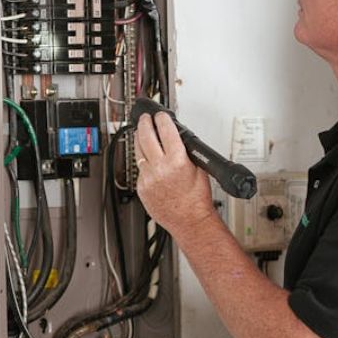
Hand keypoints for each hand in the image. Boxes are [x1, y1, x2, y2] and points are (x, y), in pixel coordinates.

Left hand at [134, 111, 216, 238]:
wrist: (189, 221)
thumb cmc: (197, 200)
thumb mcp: (199, 169)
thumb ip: (186, 153)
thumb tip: (178, 140)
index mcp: (177, 161)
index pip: (165, 130)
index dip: (161, 119)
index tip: (160, 115)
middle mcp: (160, 168)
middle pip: (146, 136)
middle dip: (145, 123)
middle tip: (145, 119)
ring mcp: (148, 178)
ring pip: (137, 151)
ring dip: (139, 139)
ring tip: (141, 132)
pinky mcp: (141, 187)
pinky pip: (139, 168)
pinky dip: (142, 161)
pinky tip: (146, 158)